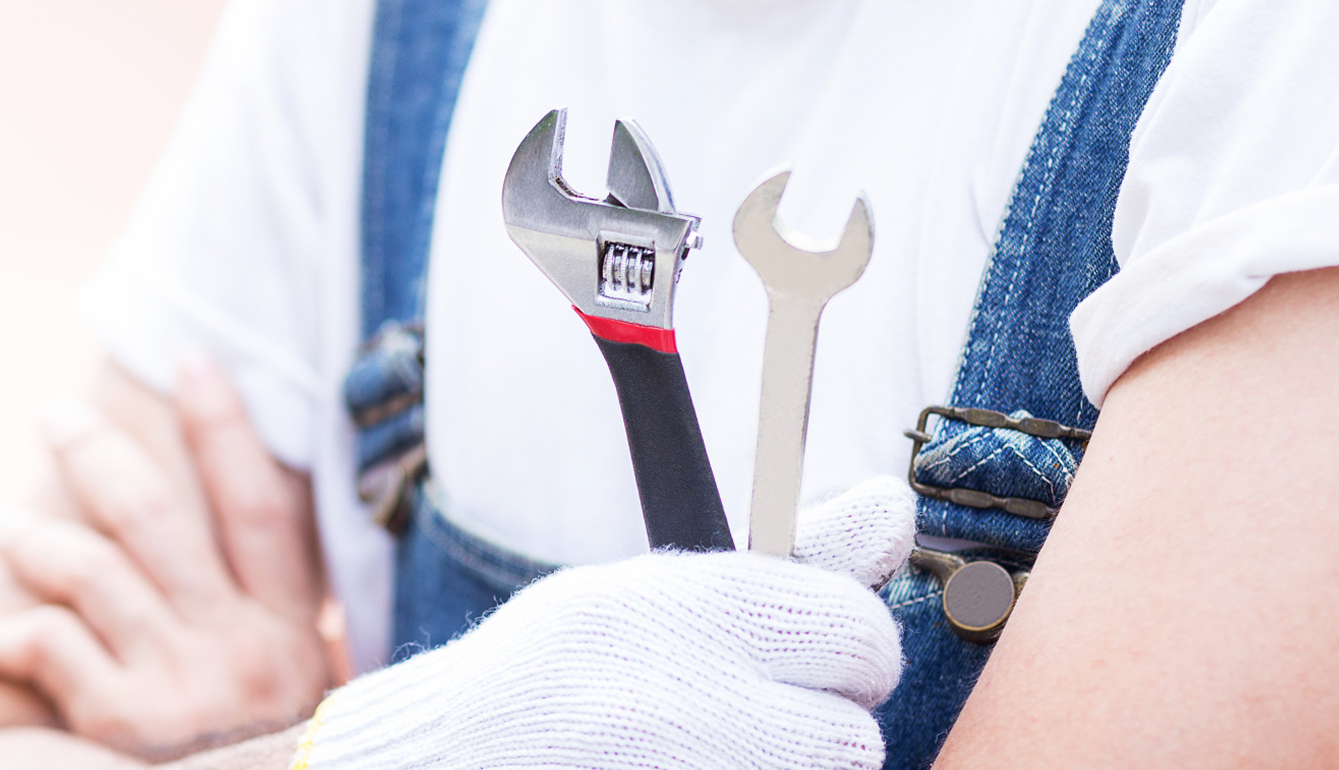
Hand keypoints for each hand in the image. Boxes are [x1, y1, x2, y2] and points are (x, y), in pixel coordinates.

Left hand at [0, 359, 331, 759]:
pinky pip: (49, 645)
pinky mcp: (122, 724)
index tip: (193, 362)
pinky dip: (2, 636)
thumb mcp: (289, 697)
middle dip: (95, 456)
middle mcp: (242, 648)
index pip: (260, 505)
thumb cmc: (257, 765)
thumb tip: (213, 541)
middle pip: (159, 518)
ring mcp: (181, 684)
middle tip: (49, 418)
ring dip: (31, 538)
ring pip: (91, 569)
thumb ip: (263, 629)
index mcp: (291, 632)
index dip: (225, 427)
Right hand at [291, 477, 915, 769]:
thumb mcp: (654, 595)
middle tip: (750, 728)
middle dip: (817, 738)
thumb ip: (788, 566)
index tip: (810, 662)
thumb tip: (894, 506)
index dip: (850, 656)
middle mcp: (678, 696)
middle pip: (853, 743)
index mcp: (679, 608)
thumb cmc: (560, 676)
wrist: (444, 764)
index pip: (861, 633)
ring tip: (695, 758)